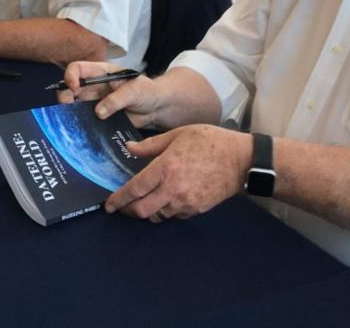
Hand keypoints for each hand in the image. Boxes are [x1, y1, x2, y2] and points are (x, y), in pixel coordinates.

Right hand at [57, 60, 164, 128]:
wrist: (156, 108)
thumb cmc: (147, 92)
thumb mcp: (135, 91)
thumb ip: (117, 99)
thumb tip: (99, 112)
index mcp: (100, 73)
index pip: (77, 68)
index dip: (71, 76)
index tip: (74, 88)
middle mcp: (93, 86)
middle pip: (69, 88)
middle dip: (65, 97)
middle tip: (68, 108)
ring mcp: (94, 103)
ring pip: (73, 106)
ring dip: (69, 113)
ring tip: (72, 121)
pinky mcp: (97, 118)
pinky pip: (84, 120)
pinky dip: (80, 125)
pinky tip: (80, 131)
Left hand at [104, 125, 250, 222]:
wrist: (241, 160)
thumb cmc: (209, 141)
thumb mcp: (177, 134)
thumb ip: (151, 145)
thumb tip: (129, 148)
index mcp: (165, 168)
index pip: (135, 189)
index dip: (118, 199)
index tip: (108, 205)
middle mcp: (173, 189)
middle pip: (142, 210)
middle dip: (128, 210)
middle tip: (122, 206)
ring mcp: (186, 202)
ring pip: (158, 215)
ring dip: (147, 211)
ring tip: (144, 201)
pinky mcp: (197, 209)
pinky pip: (174, 215)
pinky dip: (165, 210)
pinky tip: (165, 199)